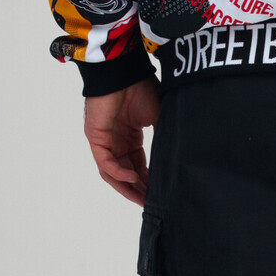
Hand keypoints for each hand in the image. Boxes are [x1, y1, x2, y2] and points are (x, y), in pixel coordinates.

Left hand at [83, 77, 160, 205]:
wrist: (124, 72)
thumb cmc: (140, 88)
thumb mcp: (158, 116)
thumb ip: (164, 136)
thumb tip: (179, 155)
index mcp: (130, 138)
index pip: (139, 166)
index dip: (148, 181)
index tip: (160, 194)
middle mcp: (117, 142)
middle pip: (126, 174)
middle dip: (139, 190)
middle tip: (152, 204)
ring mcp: (105, 141)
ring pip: (113, 173)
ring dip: (127, 187)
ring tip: (142, 199)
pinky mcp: (96, 138)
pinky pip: (106, 162)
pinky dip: (118, 172)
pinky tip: (133, 178)